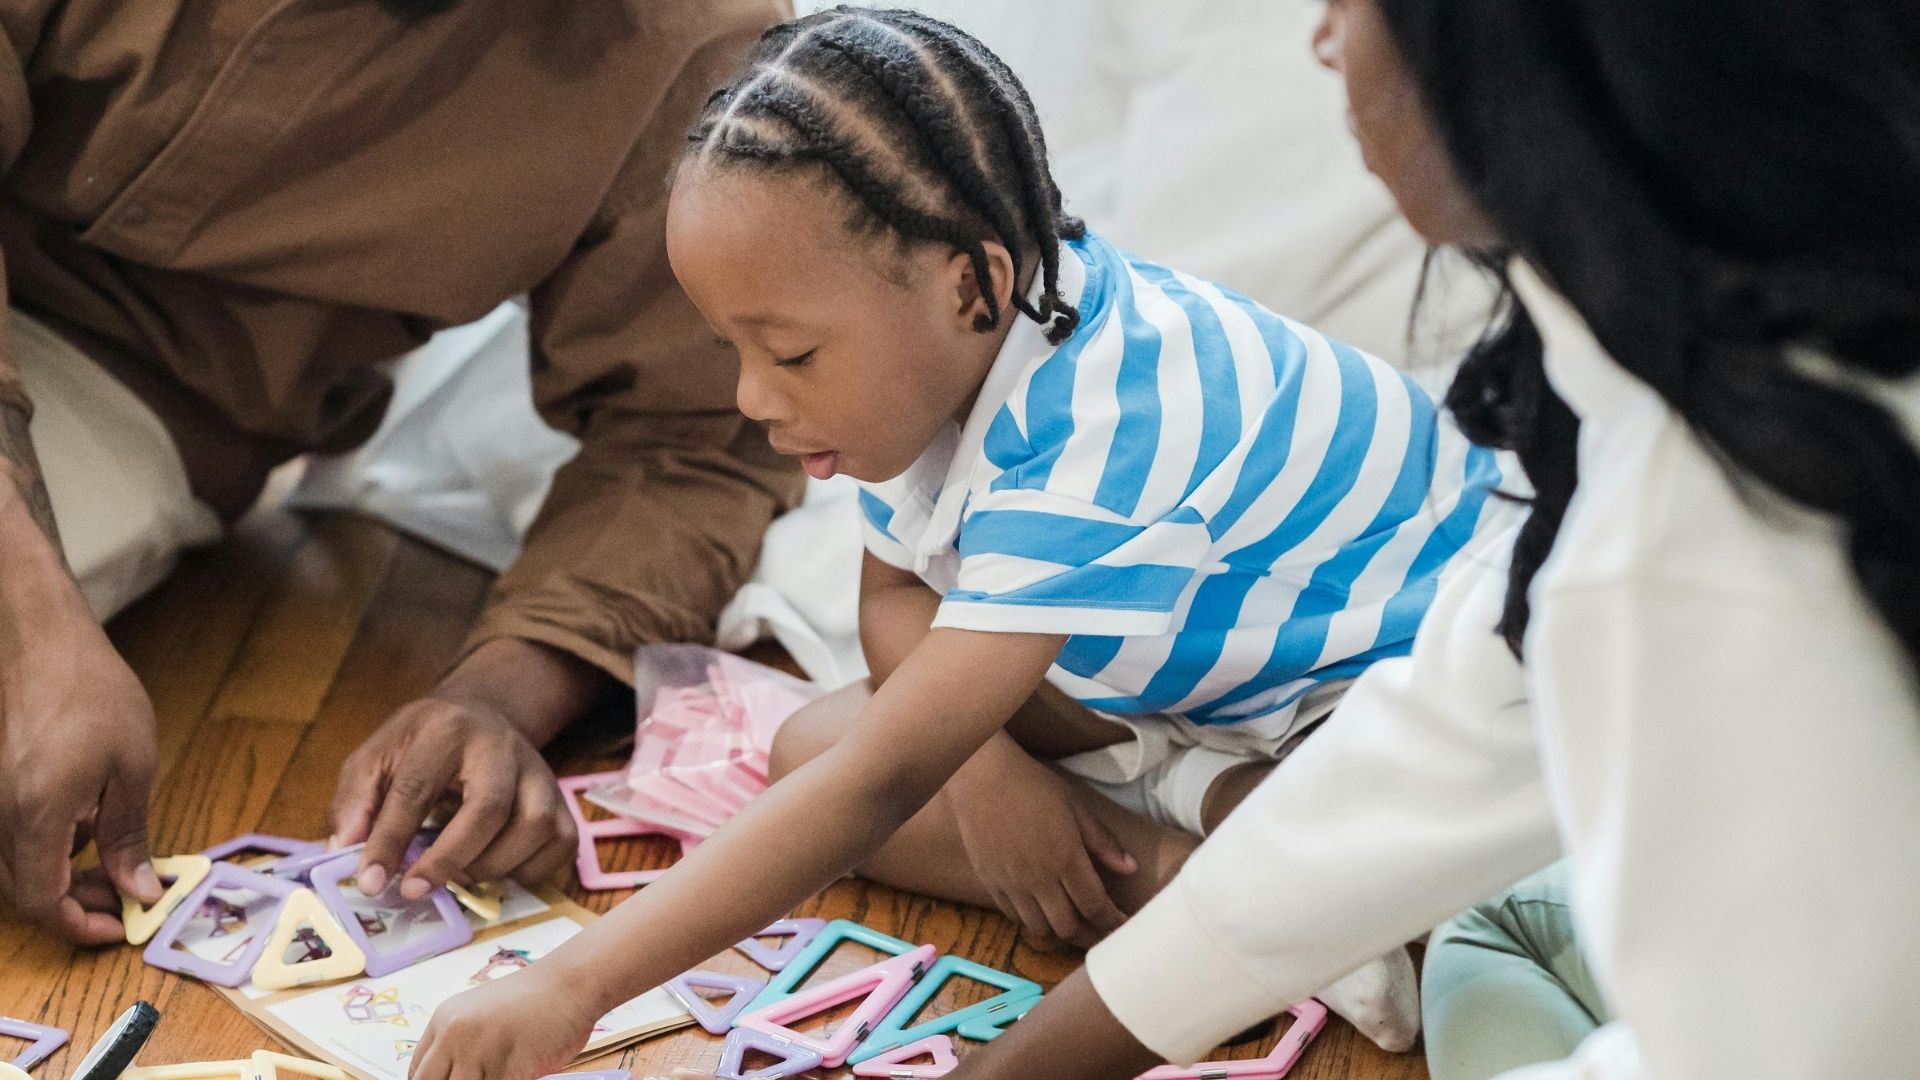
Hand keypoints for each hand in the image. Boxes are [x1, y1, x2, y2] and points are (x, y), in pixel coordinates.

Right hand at [0, 578, 161, 942]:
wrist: (39, 639)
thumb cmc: (91, 691)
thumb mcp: (133, 767)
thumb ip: (129, 836)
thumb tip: (140, 892)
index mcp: (34, 817)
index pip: (40, 904)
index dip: (80, 927)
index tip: (119, 927)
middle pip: (23, 893)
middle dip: (75, 906)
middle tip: (124, 898)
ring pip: (14, 868)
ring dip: (61, 879)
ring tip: (113, 864)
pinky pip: (11, 837)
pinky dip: (47, 848)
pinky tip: (86, 826)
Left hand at [329, 684, 576, 899]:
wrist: (481, 714)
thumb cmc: (422, 744)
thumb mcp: (377, 757)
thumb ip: (356, 801)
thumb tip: (347, 850)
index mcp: (446, 730)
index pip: (417, 789)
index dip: (390, 841)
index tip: (369, 882)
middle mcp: (501, 747)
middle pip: (489, 808)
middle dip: (449, 858)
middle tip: (415, 889)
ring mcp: (540, 772)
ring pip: (533, 827)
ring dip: (491, 866)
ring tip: (457, 875)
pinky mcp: (562, 799)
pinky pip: (560, 844)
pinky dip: (528, 870)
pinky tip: (495, 869)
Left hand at [410, 963, 596, 1079]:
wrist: (571, 984)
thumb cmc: (534, 1002)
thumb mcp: (482, 1015)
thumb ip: (460, 1044)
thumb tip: (450, 1075)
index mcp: (444, 1021)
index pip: (417, 1073)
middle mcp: (454, 1035)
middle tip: (477, 1079)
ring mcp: (478, 1052)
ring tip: (499, 1073)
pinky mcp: (505, 1068)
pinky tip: (518, 1073)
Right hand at [949, 738, 1135, 948]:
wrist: (981, 777)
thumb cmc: (1033, 785)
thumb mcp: (1075, 807)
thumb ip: (1103, 841)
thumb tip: (1131, 868)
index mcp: (1065, 858)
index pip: (1094, 906)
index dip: (1111, 922)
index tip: (1123, 927)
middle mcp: (1039, 878)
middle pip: (1068, 927)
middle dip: (1090, 936)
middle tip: (1102, 935)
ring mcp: (1011, 884)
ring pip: (1040, 929)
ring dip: (1060, 934)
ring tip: (1073, 928)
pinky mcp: (990, 883)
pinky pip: (1013, 917)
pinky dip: (1032, 922)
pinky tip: (1042, 913)